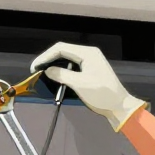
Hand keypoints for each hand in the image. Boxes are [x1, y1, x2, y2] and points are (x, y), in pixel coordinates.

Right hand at [31, 43, 148, 132]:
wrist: (119, 106)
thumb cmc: (101, 94)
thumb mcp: (79, 84)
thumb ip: (62, 75)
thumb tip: (48, 70)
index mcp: (87, 53)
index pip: (61, 48)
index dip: (45, 56)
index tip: (35, 67)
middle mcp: (89, 53)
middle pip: (64, 51)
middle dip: (49, 59)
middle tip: (36, 70)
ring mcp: (91, 61)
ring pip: (68, 58)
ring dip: (55, 64)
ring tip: (43, 72)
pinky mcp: (91, 70)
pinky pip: (73, 65)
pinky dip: (63, 69)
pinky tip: (56, 76)